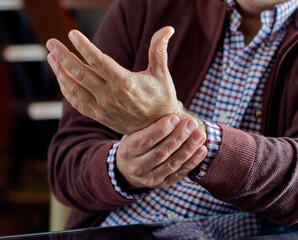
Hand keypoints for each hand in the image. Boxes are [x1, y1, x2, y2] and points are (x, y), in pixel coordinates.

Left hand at [46, 26, 184, 134]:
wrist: (159, 128)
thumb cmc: (161, 97)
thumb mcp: (161, 74)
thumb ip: (159, 50)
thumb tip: (168, 29)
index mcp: (125, 82)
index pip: (98, 61)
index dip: (84, 46)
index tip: (72, 34)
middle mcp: (111, 96)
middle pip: (80, 73)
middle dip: (63, 56)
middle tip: (51, 42)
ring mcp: (103, 108)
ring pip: (74, 89)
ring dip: (60, 72)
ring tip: (51, 57)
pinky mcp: (100, 116)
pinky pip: (77, 103)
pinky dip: (66, 90)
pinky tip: (62, 78)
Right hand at [116, 115, 207, 188]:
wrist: (127, 170)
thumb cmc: (134, 143)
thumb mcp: (133, 131)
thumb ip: (150, 121)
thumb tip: (173, 104)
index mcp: (127, 150)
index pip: (145, 141)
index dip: (161, 130)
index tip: (174, 117)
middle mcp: (137, 167)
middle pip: (161, 152)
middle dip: (178, 137)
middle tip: (191, 123)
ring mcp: (150, 178)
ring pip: (172, 163)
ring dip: (189, 148)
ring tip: (200, 134)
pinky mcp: (162, 184)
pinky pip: (179, 173)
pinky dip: (192, 162)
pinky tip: (202, 150)